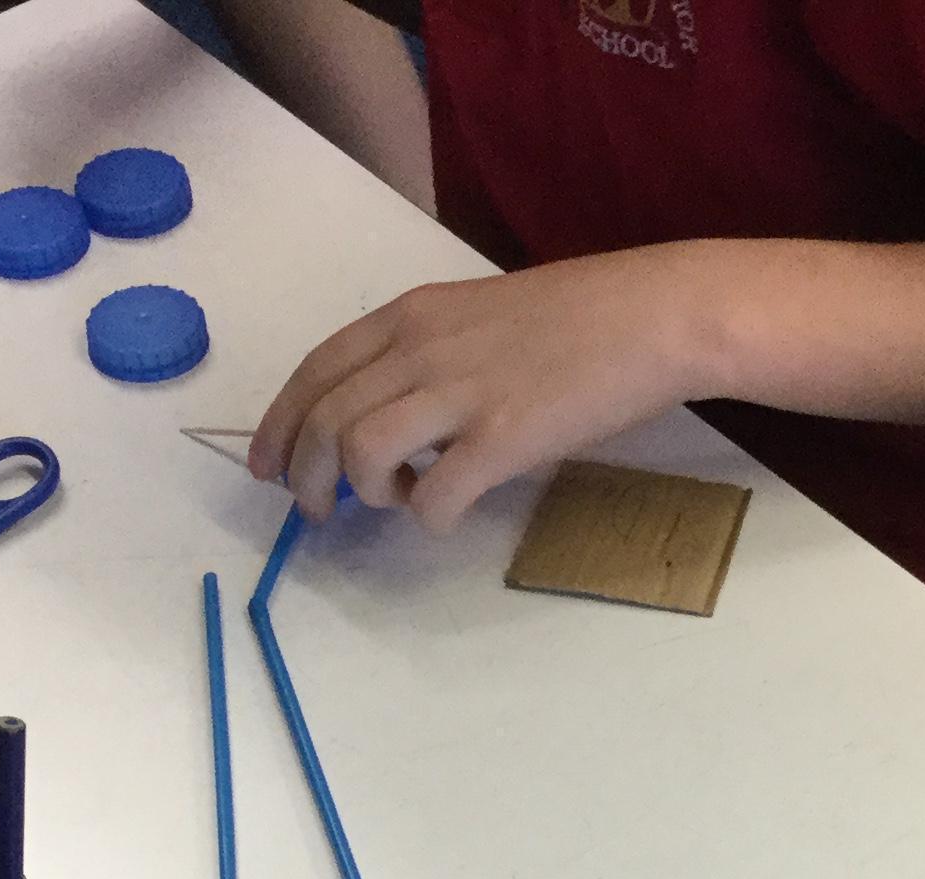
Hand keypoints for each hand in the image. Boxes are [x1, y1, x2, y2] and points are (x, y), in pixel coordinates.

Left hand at [248, 247, 720, 528]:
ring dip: (365, 494)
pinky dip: (428, 517)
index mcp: (414, 315)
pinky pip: (435, 496)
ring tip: (395, 503)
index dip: (280, 425)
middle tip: (317, 511)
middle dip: (306, 476)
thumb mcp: (481, 314)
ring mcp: (463, 393)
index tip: (268, 466)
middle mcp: (424, 349)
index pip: (317, 370)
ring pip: (362, 453)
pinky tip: (448, 512)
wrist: (656, 315)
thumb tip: (396, 414)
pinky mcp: (504, 438)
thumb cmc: (581, 315)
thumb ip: (430, 355)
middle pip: (325, 419)